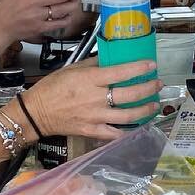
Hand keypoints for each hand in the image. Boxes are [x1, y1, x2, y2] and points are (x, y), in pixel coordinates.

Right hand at [20, 59, 161, 140]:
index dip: (139, 68)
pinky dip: (129, 131)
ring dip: (145, 110)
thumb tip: (111, 60)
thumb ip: (93, 65)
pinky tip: (139, 126)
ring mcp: (96, 117)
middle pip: (130, 95)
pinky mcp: (93, 132)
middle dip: (148, 89)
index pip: (121, 72)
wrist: (36, 113)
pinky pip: (115, 134)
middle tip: (158, 85)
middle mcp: (96, 99)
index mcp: (91, 80)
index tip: (152, 65)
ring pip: (128, 116)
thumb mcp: (71, 69)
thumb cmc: (52, 88)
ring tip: (154, 105)